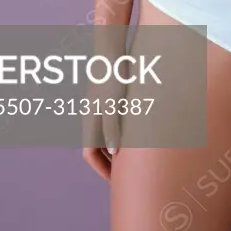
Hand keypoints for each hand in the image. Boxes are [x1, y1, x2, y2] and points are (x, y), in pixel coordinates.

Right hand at [81, 24, 128, 181]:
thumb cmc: (113, 75)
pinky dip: (123, 133)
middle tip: (129, 174)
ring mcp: (100, 108)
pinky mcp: (110, 99)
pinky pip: (114, 123)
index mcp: (90, 120)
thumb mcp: (113, 102)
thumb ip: (112, 127)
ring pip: (106, 136)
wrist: (112, 49)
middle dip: (111, 163)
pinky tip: (140, 134)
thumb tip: (113, 152)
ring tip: (137, 157)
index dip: (102, 170)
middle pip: (98, 148)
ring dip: (118, 148)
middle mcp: (92, 116)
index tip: (117, 182)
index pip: (90, 155)